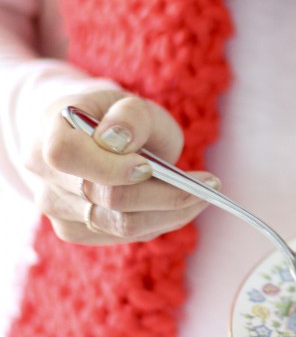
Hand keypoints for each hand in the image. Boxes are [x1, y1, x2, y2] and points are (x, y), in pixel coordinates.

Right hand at [24, 90, 219, 244]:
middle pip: (106, 199)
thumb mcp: (128, 101)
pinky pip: (125, 235)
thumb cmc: (114, 115)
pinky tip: (179, 204)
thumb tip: (118, 139)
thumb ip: (129, 114)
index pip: (67, 156)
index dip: (109, 166)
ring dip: (171, 211)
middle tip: (210, 183)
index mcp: (47, 133)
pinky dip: (160, 221)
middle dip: (164, 194)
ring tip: (204, 193)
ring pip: (121, 225)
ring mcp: (56, 209)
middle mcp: (44, 176)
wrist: (87, 135)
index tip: (149, 166)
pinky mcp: (76, 231)